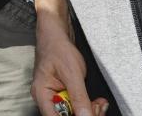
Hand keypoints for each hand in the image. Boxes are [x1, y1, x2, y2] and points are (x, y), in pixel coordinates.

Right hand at [32, 0, 107, 115]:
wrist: (57, 33)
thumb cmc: (57, 47)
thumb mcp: (72, 73)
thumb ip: (79, 97)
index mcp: (42, 94)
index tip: (87, 115)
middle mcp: (46, 97)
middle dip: (85, 113)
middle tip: (98, 106)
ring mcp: (55, 95)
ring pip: (74, 112)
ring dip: (89, 110)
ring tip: (99, 102)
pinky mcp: (64, 92)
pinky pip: (76, 105)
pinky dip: (88, 104)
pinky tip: (95, 100)